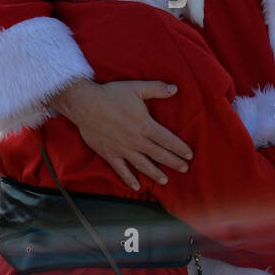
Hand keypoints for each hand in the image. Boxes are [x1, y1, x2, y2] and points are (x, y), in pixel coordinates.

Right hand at [49, 78, 191, 189]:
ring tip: (165, 180)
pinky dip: (129, 179)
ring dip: (155, 173)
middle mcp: (136, 140)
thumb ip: (157, 89)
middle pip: (159, 154)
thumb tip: (176, 88)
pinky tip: (137, 187)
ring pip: (143, 165)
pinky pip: (121, 170)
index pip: (167, 140)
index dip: (180, 148)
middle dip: (174, 163)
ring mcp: (122, 149)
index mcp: (145, 125)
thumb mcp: (136, 87)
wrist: (85, 104)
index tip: (189, 155)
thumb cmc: (111, 95)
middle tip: (184, 169)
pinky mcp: (109, 154)